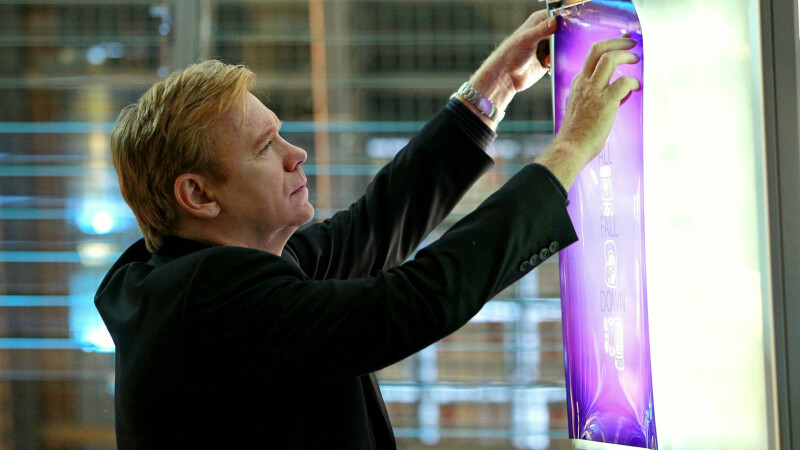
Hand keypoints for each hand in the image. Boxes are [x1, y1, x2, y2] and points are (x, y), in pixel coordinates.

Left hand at [468, 10, 556, 114]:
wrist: (506, 76)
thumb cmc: (512, 53)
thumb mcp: (527, 38)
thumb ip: (542, 30)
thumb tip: (555, 21)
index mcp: (539, 22)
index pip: (557, 16)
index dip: (565, 20)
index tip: (571, 27)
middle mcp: (544, 32)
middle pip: (563, 32)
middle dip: (564, 39)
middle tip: (559, 45)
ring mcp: (546, 46)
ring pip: (563, 46)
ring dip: (560, 52)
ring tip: (548, 57)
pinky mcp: (548, 60)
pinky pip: (559, 58)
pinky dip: (557, 61)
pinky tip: (547, 64)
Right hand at [537, 36, 640, 188]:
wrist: (570, 149)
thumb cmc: (577, 134)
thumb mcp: (583, 108)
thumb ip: (598, 97)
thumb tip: (621, 93)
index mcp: (578, 84)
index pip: (592, 58)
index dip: (609, 48)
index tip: (621, 46)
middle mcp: (584, 83)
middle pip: (598, 49)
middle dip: (617, 41)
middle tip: (631, 42)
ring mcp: (593, 91)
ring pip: (609, 58)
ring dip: (626, 55)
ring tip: (636, 59)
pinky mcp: (605, 102)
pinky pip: (624, 82)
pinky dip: (633, 82)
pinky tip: (637, 88)